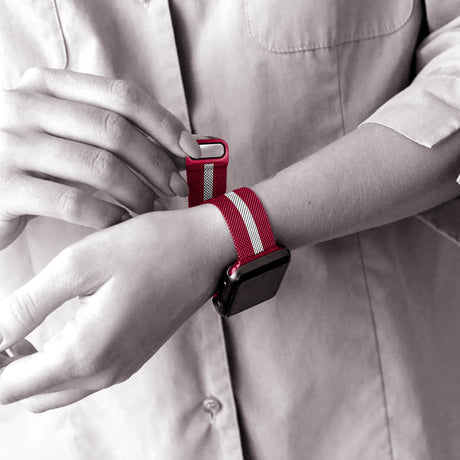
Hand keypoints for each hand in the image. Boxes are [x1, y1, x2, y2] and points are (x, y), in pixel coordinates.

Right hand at [0, 68, 200, 248]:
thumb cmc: (34, 165)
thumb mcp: (68, 137)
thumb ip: (113, 136)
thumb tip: (181, 149)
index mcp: (46, 86)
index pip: (121, 96)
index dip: (164, 123)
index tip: (192, 151)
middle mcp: (25, 106)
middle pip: (114, 130)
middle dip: (157, 162)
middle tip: (177, 187)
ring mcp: (10, 144)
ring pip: (98, 166)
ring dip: (137, 192)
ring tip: (152, 208)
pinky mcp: (3, 186)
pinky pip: (73, 202)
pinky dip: (108, 216)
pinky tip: (122, 224)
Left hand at [0, 205, 233, 411]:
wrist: (204, 249)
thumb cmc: (148, 248)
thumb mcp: (79, 265)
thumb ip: (27, 305)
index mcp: (86, 353)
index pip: (9, 387)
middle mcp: (105, 373)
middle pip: (31, 395)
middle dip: (4, 371)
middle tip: (1, 330)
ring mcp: (122, 368)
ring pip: (57, 390)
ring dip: (31, 370)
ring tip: (20, 331)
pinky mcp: (133, 356)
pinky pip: (84, 377)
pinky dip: (59, 364)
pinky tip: (59, 330)